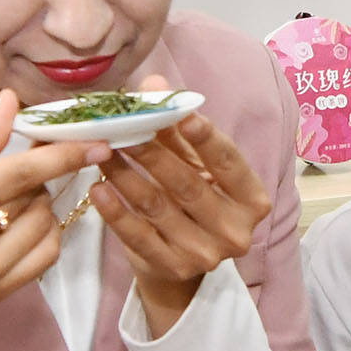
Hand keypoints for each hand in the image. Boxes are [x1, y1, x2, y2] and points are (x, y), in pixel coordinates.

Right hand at [0, 93, 104, 350]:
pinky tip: (29, 223)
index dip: (59, 155)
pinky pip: (43, 258)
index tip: (92, 141)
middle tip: (29, 164)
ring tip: (17, 196)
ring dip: (42, 202)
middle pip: (31, 197)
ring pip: (42, 225)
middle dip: (42, 173)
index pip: (13, 174)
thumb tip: (10, 105)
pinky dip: (48, 233)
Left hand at [93, 114, 271, 331]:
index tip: (183, 114)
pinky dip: (116, 212)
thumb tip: (155, 83)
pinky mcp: (173, 268)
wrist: (182, 255)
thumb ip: (178, 127)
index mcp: (253, 200)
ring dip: (126, 175)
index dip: (207, 138)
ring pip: (158, 207)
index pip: (230, 164)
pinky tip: (97, 189)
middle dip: (154, 153)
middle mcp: (235, 231)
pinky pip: (138, 236)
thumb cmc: (194, 197)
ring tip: (102, 151)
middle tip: (124, 128)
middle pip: (189, 185)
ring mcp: (205, 255)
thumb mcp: (195, 163)